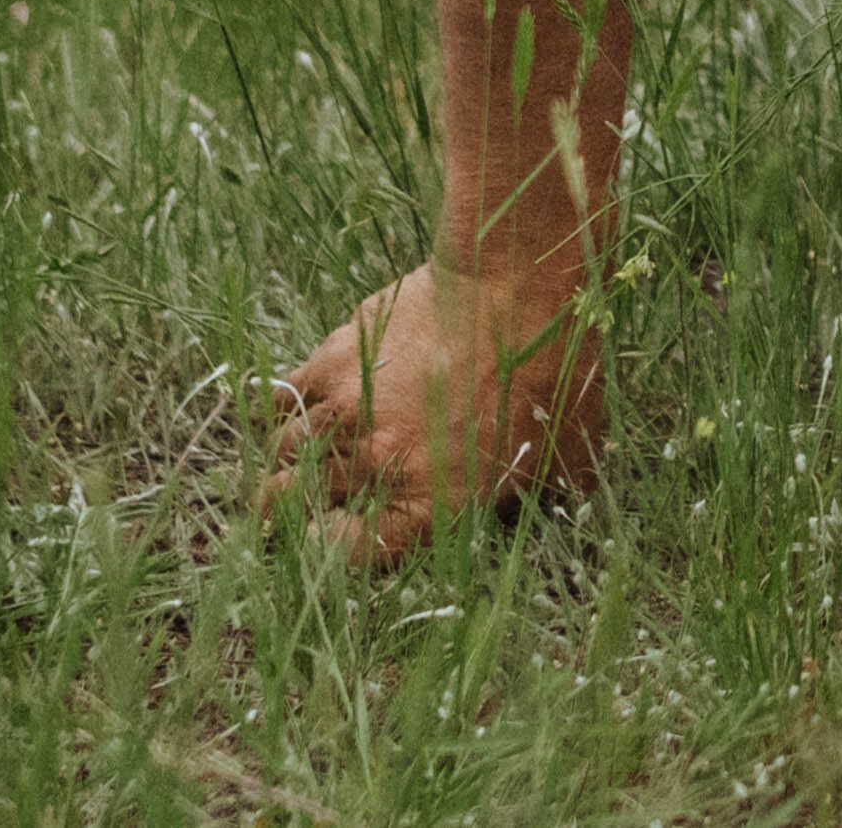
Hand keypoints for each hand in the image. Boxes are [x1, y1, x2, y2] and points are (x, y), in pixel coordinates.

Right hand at [259, 260, 602, 562]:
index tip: (327, 541)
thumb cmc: (550, 370)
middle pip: (298, 507)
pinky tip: (282, 409)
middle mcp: (377, 467)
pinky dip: (277, 407)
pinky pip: (282, 396)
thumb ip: (542, 492)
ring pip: (283, 453)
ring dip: (278, 463)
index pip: (352, 554)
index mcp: (431, 505)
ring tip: (278, 465)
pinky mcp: (333, 360)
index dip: (331, 553)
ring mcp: (347, 413)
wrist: (514, 287)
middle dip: (281, 516)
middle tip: (276, 515)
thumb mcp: (565, 455)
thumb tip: (555, 508)